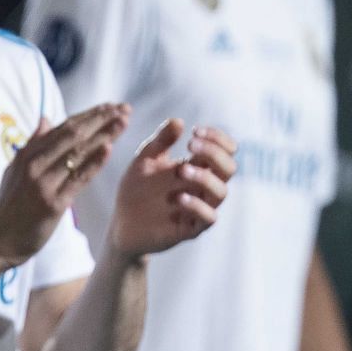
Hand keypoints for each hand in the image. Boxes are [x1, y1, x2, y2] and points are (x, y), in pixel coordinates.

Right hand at [0, 104, 129, 265]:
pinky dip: (94, 162)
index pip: (63, 128)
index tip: (111, 106)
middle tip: (124, 108)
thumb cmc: (9, 207)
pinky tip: (109, 148)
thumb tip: (45, 118)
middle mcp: (33, 165)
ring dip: (104, 134)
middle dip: (100, 119)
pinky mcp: (53, 204)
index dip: (89, 115)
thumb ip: (33, 145)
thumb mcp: (15, 171)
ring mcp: (43, 183)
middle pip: (73, 135)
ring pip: (77, 153)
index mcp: (27, 155)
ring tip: (124, 121)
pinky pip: (78, 179)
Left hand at [106, 121, 235, 260]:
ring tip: (181, 170)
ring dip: (205, 177)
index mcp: (198, 168)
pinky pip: (208, 217)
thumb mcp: (144, 160)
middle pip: (229, 168)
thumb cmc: (136, 190)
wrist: (122, 223)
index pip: (225, 151)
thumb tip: (178, 121)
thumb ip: (160, 142)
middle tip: (190, 145)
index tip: (195, 130)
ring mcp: (200, 208)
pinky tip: (178, 198)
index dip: (217, 138)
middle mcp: (204, 187)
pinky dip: (197, 206)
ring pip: (221, 192)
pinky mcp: (192, 228)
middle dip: (214, 153)